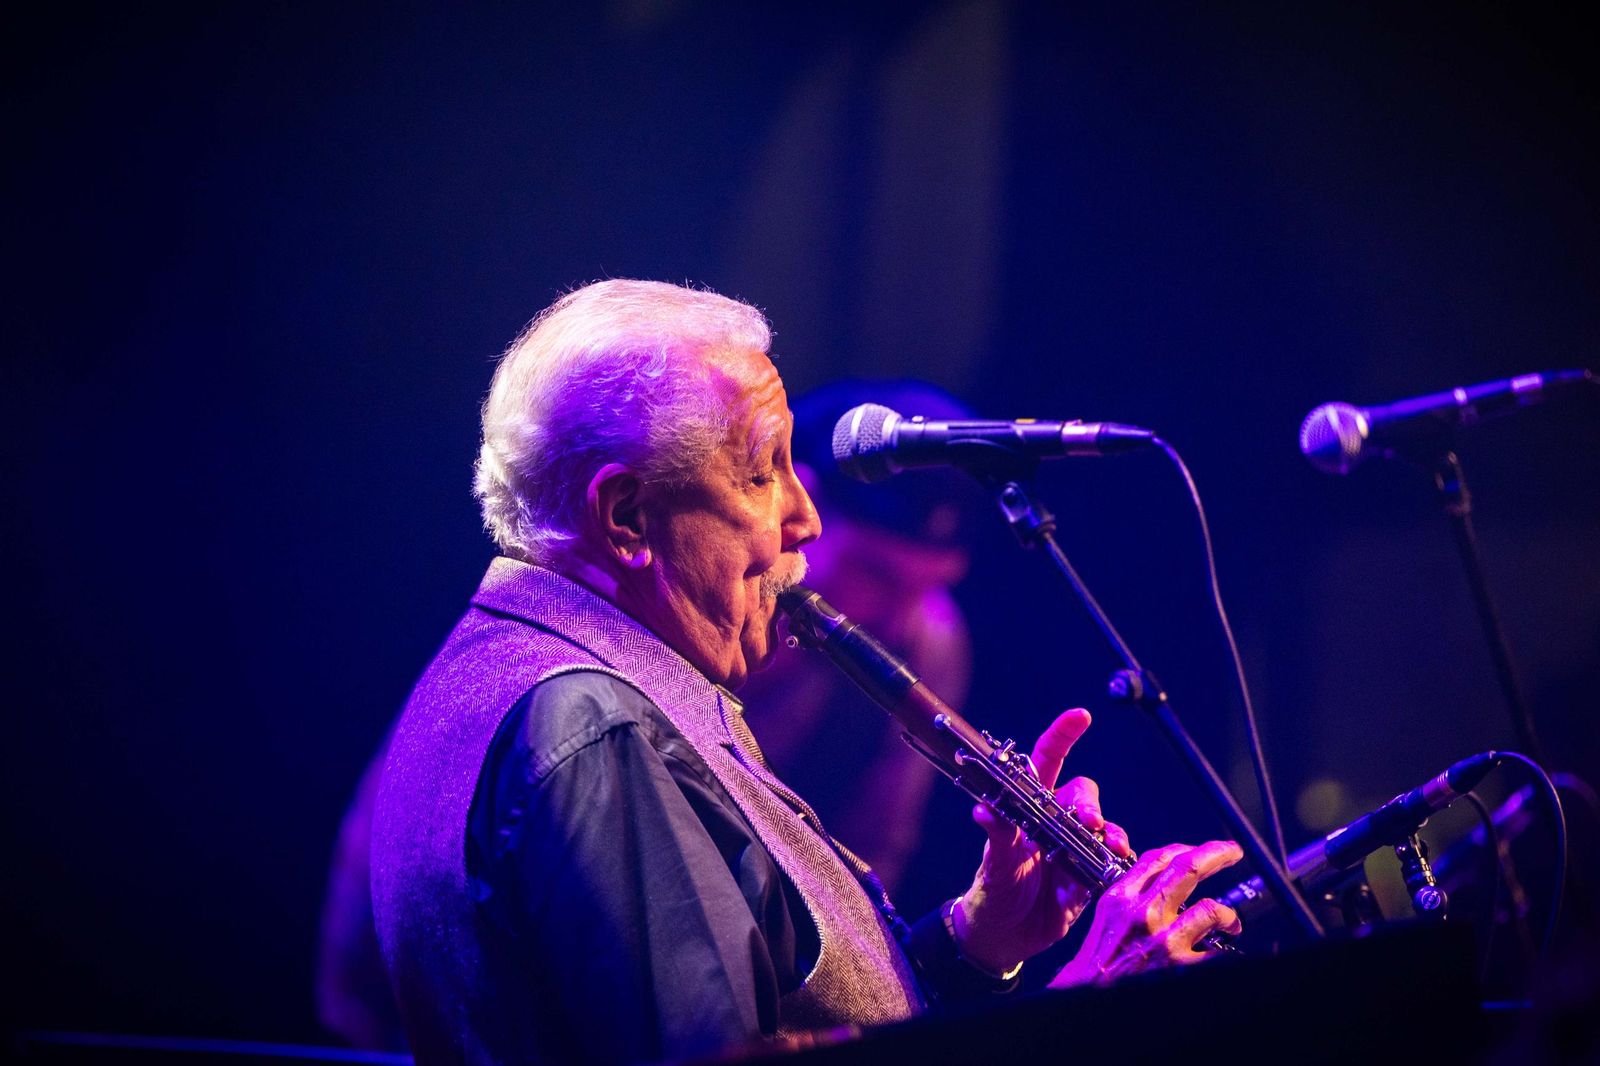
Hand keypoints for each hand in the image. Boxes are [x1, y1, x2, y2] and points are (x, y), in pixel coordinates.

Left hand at [950, 708, 1132, 974]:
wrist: (1004, 937)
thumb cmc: (992, 893)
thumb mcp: (993, 866)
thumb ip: (996, 838)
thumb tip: (983, 811)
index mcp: (1027, 810)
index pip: (1046, 762)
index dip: (1062, 736)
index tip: (1080, 716)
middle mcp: (1053, 822)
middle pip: (1082, 793)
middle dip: (1089, 801)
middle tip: (1087, 820)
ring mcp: (1074, 846)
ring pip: (1103, 824)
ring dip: (1110, 829)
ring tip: (1109, 842)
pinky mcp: (1089, 873)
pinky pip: (1112, 857)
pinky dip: (1119, 856)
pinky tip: (1117, 860)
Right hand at [1048, 840, 1244, 988]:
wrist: (1089, 993)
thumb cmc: (1097, 961)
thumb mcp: (1106, 916)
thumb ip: (1131, 897)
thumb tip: (1160, 882)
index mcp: (1122, 897)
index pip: (1158, 858)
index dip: (1185, 848)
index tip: (1197, 850)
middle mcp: (1143, 912)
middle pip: (1188, 868)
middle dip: (1217, 854)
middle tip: (1232, 852)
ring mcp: (1164, 939)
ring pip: (1211, 909)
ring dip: (1228, 914)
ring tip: (1231, 921)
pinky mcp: (1180, 966)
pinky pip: (1216, 951)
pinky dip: (1225, 950)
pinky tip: (1224, 951)